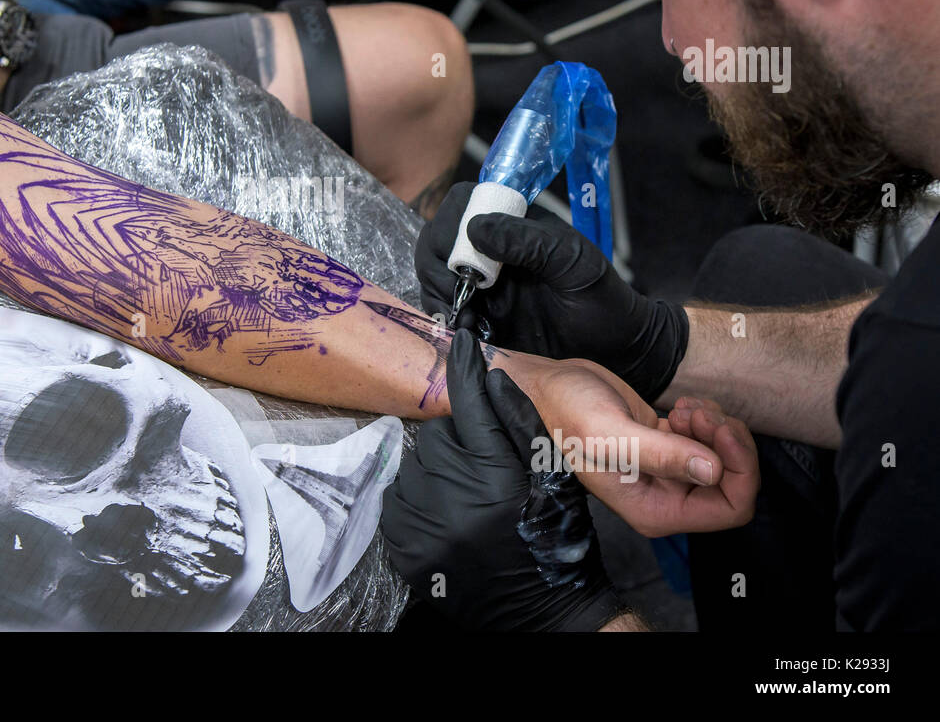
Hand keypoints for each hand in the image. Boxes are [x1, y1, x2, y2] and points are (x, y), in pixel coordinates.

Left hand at [382, 330, 623, 630]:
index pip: (470, 406)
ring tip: (466, 497)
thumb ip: (520, 424)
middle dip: (457, 442)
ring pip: (415, 465)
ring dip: (436, 471)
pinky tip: (446, 513)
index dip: (466, 370)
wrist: (542, 610)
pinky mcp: (403, 547)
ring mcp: (423, 526)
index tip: (462, 341)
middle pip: (437, 436)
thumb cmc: (553, 537)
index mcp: (495, 479)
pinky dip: (418, 498)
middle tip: (481, 469)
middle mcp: (453, 501)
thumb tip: (491, 376)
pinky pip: (398, 499)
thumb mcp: (552, 477)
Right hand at [417, 181, 689, 401]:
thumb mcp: (571, 263)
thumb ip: (527, 241)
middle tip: (457, 296)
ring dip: (438, 297)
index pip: (461, 204)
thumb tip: (475, 228)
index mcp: (512, 224)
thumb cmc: (601, 299)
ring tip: (465, 320)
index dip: (450, 226)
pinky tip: (468, 332)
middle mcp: (488, 250)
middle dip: (437, 268)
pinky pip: (442, 311)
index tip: (462, 259)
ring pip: (432, 277)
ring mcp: (479, 284)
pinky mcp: (476, 317)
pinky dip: (445, 321)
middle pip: (436, 242)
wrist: (614, 351)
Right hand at [523, 356, 758, 536]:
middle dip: (726, 442)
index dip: (739, 469)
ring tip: (682, 408)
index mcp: (655, 510)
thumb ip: (661, 456)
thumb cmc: (567, 414)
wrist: (548, 389)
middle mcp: (666, 497)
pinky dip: (706, 417)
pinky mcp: (669, 446)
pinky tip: (679, 406)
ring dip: (715, 425)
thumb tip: (714, 471)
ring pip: (726, 457)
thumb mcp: (609, 434)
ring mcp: (669, 473)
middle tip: (698, 413)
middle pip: (735, 481)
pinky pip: (711, 440)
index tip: (718, 430)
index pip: (730, 508)